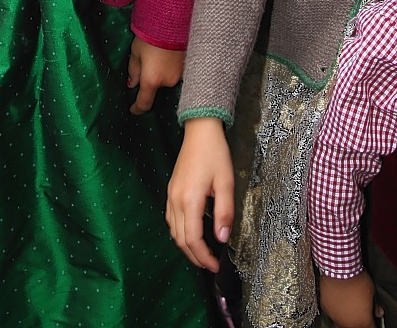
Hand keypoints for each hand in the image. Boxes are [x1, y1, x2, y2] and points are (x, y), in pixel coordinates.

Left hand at [127, 38, 183, 114]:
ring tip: (160, 53)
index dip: (137, 108)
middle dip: (152, 78)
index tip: (133, 110)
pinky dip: (173, 65)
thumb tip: (133, 84)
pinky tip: (170, 52)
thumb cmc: (151, 34)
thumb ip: (134, 70)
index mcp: (152, 80)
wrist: (174, 18)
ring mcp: (181, 73)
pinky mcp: (190, 64)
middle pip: (158, 87)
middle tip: (148, 61)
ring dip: (163, 70)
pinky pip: (178, 70)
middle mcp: (168, 81)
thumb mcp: (136, 51)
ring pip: (169, 78)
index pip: (144, 103)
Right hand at [166, 117, 233, 271]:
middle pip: (180, 239)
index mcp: (189, 199)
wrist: (200, 130)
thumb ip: (224, 212)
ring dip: (186, 246)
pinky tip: (191, 234)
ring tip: (202, 254)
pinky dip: (180, 233)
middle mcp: (175, 200)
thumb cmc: (215, 153)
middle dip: (195, 256)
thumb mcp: (226, 182)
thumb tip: (222, 238)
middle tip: (210, 265)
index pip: (192, 239)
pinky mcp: (170, 191)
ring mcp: (170, 195)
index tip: (215, 266)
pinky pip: (171, 219)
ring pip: (173, 231)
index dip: (203, 257)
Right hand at [318, 270, 377, 327]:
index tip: (372, 320)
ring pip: (343, 324)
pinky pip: (333, 314)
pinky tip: (339, 302)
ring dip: (347, 318)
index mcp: (363, 321)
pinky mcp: (327, 310)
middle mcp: (349, 323)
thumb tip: (378, 312)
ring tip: (349, 307)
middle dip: (360, 323)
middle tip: (361, 313)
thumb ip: (375, 305)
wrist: (339, 271)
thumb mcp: (371, 292)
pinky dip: (337, 310)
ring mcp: (336, 317)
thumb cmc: (356, 280)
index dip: (372, 324)